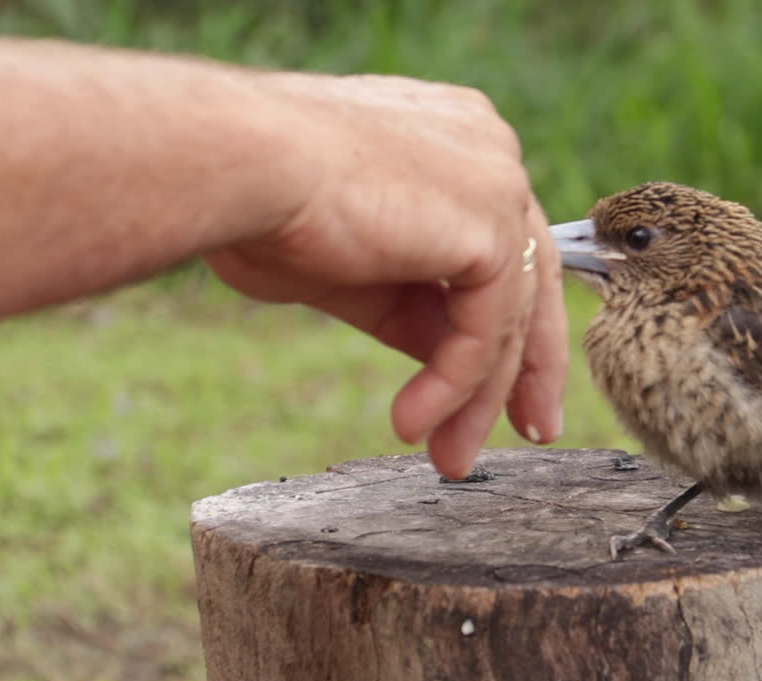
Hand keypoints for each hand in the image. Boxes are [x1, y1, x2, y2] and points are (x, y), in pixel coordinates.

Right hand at [206, 74, 566, 477]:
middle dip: (525, 367)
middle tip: (530, 432)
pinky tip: (412, 425)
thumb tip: (452, 359)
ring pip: (507, 315)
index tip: (502, 387)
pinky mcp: (491, 227)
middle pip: (527, 278)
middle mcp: (490, 150)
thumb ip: (411, 304)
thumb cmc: (261, 207)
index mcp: (457, 140)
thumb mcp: (352, 273)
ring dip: (475, 398)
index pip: (501, 244)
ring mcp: (497, 184)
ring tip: (447, 460)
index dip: (507, 320)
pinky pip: (486, 330)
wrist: (231, 165)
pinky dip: (453, 386)